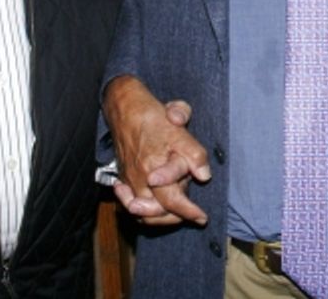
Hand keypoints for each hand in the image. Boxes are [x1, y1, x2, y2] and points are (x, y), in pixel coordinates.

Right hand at [102, 75, 210, 225]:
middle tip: (193, 216)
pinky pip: (131, 204)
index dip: (189, 212)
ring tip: (177, 214)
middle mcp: (140, 177)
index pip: (172, 201)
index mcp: (154, 166)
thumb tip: (204, 175)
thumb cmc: (153, 116)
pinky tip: (155, 209)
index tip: (202, 218)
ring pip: (142, 212)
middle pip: (156, 212)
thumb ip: (194, 153)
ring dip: (160, 217)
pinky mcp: (124, 179)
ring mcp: (130, 180)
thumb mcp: (180, 128)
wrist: (125, 109)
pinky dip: (142, 211)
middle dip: (176, 217)